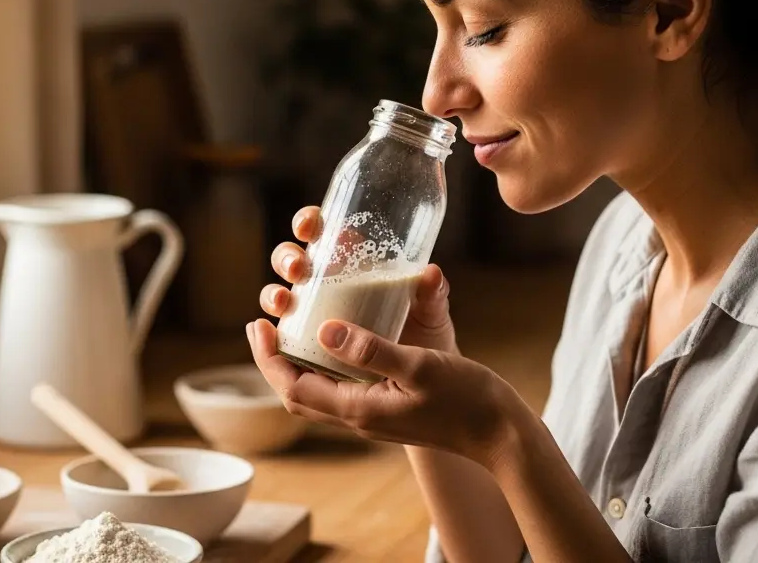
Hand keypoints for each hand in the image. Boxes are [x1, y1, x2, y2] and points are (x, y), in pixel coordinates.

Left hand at [247, 316, 523, 466]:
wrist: (498, 433)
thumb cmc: (466, 399)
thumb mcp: (419, 366)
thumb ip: (372, 349)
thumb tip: (326, 329)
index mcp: (359, 409)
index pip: (294, 389)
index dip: (268, 359)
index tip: (258, 325)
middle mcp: (359, 418)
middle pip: (297, 395)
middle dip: (274, 362)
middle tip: (265, 326)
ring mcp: (372, 416)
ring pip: (317, 395)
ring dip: (296, 365)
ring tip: (291, 331)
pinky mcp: (387, 409)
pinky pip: (340, 391)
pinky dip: (324, 368)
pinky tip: (334, 343)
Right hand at [259, 206, 458, 353]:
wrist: (428, 383)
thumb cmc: (428, 337)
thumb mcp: (432, 313)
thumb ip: (432, 295)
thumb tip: (430, 273)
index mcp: (355, 264)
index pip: (323, 233)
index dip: (308, 223)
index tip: (309, 225)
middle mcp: (329, 286)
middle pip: (293, 261)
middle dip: (286, 258)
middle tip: (299, 268)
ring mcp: (317, 317)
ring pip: (283, 296)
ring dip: (274, 294)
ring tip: (285, 301)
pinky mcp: (311, 348)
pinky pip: (285, 338)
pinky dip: (273, 335)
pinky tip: (273, 334)